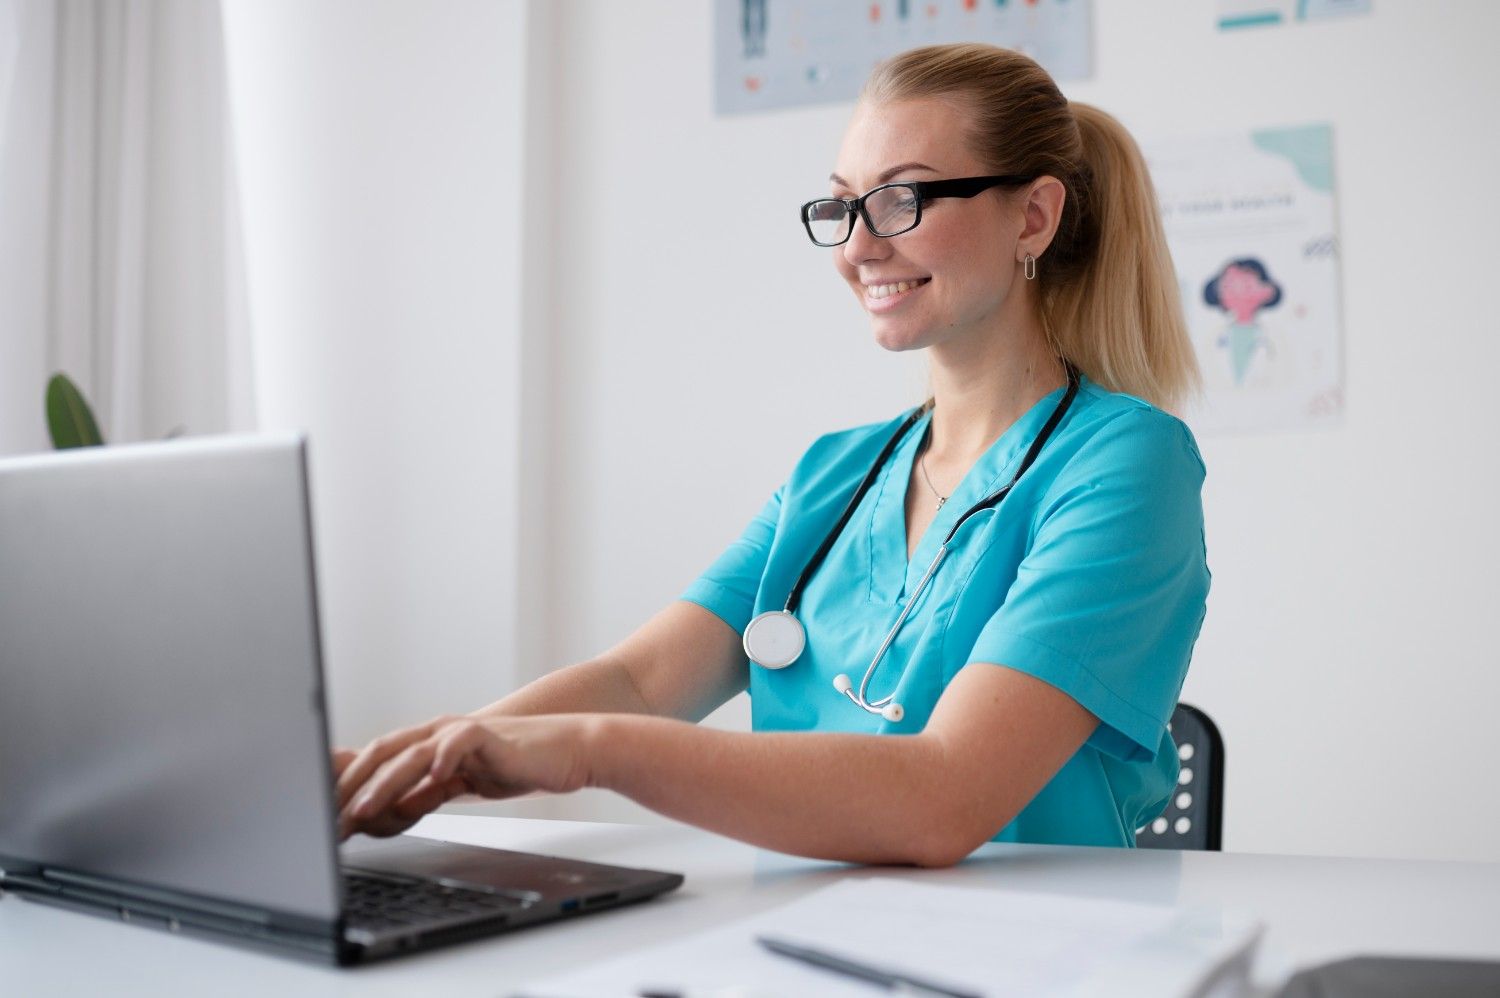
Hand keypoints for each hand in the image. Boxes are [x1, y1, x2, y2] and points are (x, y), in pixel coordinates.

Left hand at [334, 714, 598, 839]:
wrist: (564, 750)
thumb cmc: (514, 766)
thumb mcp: (459, 784)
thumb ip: (424, 793)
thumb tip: (388, 811)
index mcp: (426, 744)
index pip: (375, 762)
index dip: (345, 786)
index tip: (322, 817)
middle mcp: (436, 733)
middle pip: (381, 754)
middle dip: (350, 787)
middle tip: (327, 818)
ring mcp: (459, 732)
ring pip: (411, 753)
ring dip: (382, 782)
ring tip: (362, 808)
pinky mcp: (486, 735)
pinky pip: (459, 742)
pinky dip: (443, 758)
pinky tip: (432, 777)